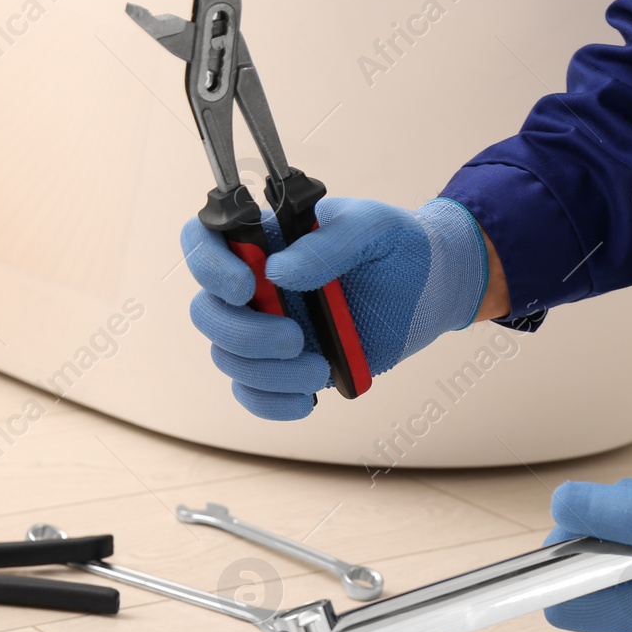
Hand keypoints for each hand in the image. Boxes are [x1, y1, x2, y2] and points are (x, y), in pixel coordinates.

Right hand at [183, 196, 488, 419]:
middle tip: (294, 338)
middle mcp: (255, 284)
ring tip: (319, 367)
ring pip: (229, 358)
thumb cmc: (396, 245)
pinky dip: (271, 403)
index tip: (247, 285)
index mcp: (264, 239)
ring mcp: (267, 327)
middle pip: (207, 313)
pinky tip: (307, 401)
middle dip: (243, 333)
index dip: (208, 266)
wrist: (429, 289)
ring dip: (266, 373)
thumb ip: (330, 242)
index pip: (202, 242)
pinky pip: (253, 393)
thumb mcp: (372, 228)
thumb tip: (280, 272)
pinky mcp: (286, 366)